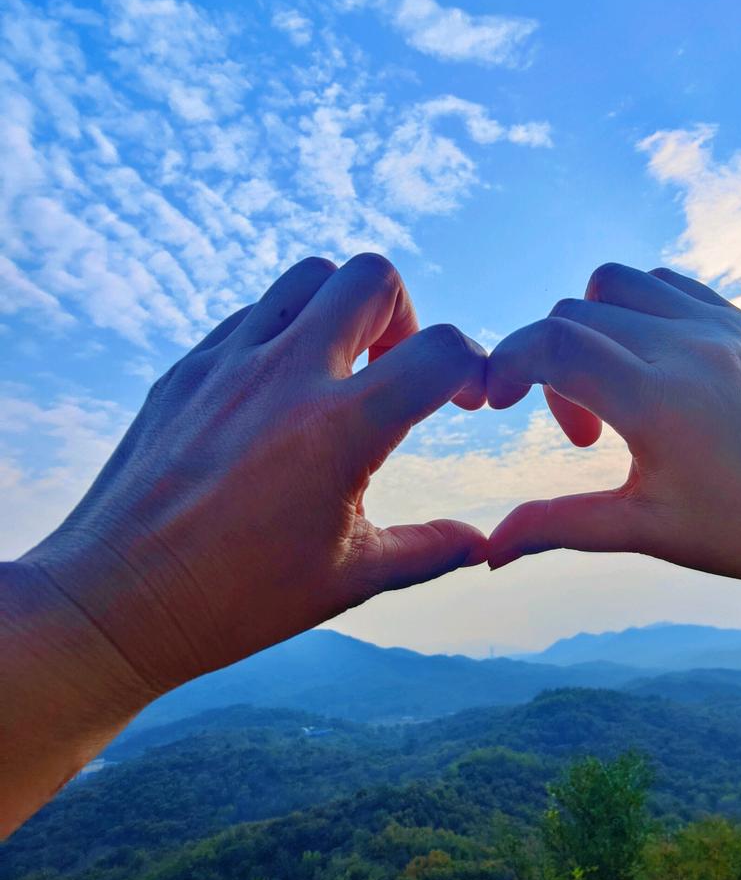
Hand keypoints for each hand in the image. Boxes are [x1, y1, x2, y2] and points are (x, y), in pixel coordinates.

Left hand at [19, 253, 487, 697]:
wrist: (119, 602)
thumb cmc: (240, 598)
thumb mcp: (351, 579)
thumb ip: (429, 550)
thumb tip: (482, 543)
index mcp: (339, 428)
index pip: (441, 350)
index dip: (474, 366)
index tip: (465, 400)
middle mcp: (285, 376)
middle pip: (371, 277)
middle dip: (405, 315)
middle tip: (395, 369)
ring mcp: (227, 363)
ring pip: (306, 278)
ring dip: (341, 309)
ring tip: (339, 370)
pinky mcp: (185, 369)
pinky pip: (249, 315)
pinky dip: (283, 333)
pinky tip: (279, 392)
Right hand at [485, 262, 740, 603]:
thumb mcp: (644, 531)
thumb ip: (557, 526)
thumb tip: (488, 551)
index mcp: (661, 401)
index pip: (554, 344)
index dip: (506, 363)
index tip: (497, 402)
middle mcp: (690, 347)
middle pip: (574, 314)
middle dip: (547, 364)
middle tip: (580, 434)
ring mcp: (721, 326)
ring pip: (616, 283)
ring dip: (588, 325)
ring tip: (612, 389)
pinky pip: (666, 285)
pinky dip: (635, 311)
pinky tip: (648, 367)